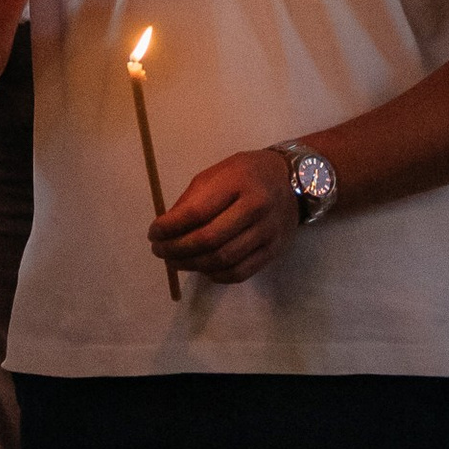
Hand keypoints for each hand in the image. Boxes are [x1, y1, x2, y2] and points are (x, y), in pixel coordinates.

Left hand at [151, 145, 305, 286]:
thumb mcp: (218, 173)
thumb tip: (166, 230)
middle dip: (176, 249)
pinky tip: (202, 268)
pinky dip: (215, 275)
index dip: (169, 227)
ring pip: (222, 260)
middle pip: (208, 239)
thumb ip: (192, 199)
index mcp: (238, 182)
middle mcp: (256, 207)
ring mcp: (268, 231)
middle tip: (159, 251)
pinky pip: (239, 272)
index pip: (197, 212)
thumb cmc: (248, 173)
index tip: (153, 233)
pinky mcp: (274, 250)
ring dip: (192, 265)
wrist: (295, 180)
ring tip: (175, 261)